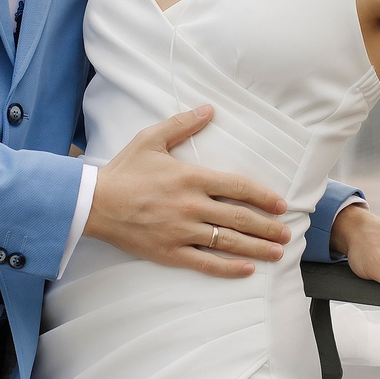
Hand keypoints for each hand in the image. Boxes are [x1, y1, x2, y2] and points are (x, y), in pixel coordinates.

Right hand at [87, 105, 291, 278]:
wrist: (93, 203)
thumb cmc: (123, 171)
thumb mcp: (151, 139)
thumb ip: (183, 124)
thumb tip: (209, 108)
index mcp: (191, 178)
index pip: (238, 187)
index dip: (263, 196)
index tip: (280, 204)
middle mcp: (191, 206)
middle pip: (240, 218)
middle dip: (268, 227)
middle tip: (286, 233)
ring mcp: (181, 232)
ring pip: (228, 242)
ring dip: (257, 248)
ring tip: (277, 253)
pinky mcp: (169, 252)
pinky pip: (205, 263)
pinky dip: (228, 268)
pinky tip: (246, 270)